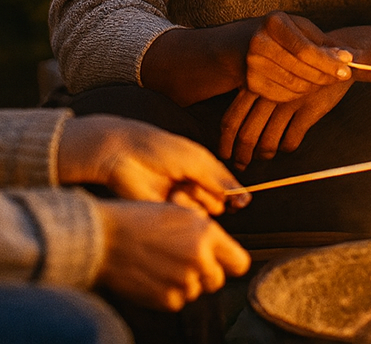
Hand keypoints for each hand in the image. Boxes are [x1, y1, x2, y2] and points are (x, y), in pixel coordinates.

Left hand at [59, 115, 247, 214]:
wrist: (124, 155)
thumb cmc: (159, 149)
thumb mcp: (196, 160)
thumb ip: (221, 180)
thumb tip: (246, 199)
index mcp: (203, 170)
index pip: (229, 189)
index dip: (234, 195)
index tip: (238, 200)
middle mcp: (193, 188)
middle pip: (218, 203)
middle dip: (209, 195)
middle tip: (193, 183)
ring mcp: (179, 202)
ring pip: (203, 213)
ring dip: (194, 201)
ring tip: (177, 187)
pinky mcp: (164, 215)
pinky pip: (184, 220)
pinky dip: (181, 208)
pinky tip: (169, 195)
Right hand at [95, 199, 250, 310]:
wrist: (104, 238)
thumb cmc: (139, 220)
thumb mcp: (180, 214)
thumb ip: (206, 233)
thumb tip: (221, 251)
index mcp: (207, 234)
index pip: (240, 263)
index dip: (230, 264)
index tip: (221, 263)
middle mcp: (200, 259)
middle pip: (218, 281)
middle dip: (205, 274)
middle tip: (184, 262)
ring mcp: (183, 281)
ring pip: (196, 291)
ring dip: (185, 283)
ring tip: (163, 265)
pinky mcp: (165, 299)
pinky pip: (177, 302)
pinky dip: (168, 294)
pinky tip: (154, 276)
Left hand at [218, 78, 353, 167]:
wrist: (337, 56)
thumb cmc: (300, 65)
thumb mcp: (274, 70)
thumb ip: (256, 89)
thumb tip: (235, 125)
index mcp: (256, 84)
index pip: (232, 119)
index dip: (225, 141)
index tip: (225, 154)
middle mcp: (269, 93)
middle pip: (247, 135)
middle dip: (242, 155)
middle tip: (241, 165)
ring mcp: (289, 102)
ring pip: (268, 141)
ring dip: (264, 154)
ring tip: (264, 155)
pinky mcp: (309, 110)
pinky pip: (291, 140)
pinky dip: (286, 147)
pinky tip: (286, 144)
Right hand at [244, 12, 352, 102]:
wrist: (248, 42)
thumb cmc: (285, 33)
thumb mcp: (304, 29)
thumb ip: (324, 44)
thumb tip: (348, 58)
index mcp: (274, 22)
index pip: (305, 49)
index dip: (328, 62)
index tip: (347, 69)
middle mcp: (258, 42)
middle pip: (301, 69)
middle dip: (326, 75)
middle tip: (342, 75)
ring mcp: (251, 64)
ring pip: (294, 84)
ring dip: (316, 85)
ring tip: (326, 78)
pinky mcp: (251, 83)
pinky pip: (284, 95)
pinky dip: (300, 93)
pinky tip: (308, 84)